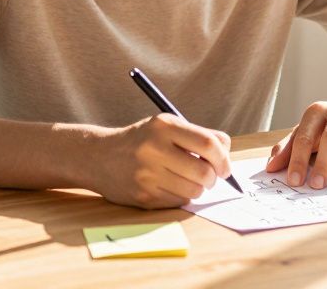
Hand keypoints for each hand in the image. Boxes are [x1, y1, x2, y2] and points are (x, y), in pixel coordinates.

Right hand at [88, 113, 231, 208]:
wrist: (99, 157)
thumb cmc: (142, 140)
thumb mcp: (165, 126)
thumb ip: (198, 135)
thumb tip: (227, 151)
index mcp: (164, 126)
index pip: (208, 144)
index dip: (223, 158)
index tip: (224, 166)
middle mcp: (154, 149)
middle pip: (204, 172)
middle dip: (213, 177)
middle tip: (209, 176)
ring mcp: (147, 175)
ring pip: (194, 190)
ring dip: (197, 188)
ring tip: (186, 179)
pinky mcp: (143, 196)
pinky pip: (179, 201)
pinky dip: (181, 195)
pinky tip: (168, 185)